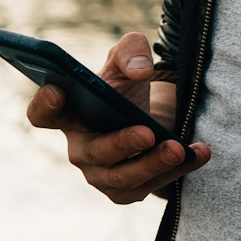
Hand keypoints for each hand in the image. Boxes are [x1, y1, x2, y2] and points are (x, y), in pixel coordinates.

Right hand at [26, 31, 210, 204]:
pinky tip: (197, 152)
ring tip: (177, 148)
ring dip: (152, 165)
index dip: (44, 104)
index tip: (58, 90)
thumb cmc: (128, 85)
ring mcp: (102, 174)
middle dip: (121, 145)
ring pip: (123, 178)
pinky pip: (150, 186)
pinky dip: (177, 170)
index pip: (42, 114)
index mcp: (69, 113)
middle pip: (92, 153)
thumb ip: (131, 51)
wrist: (152, 113)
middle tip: (147, 133)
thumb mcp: (129, 57)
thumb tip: (141, 70)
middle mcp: (80, 148)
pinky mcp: (128, 190)